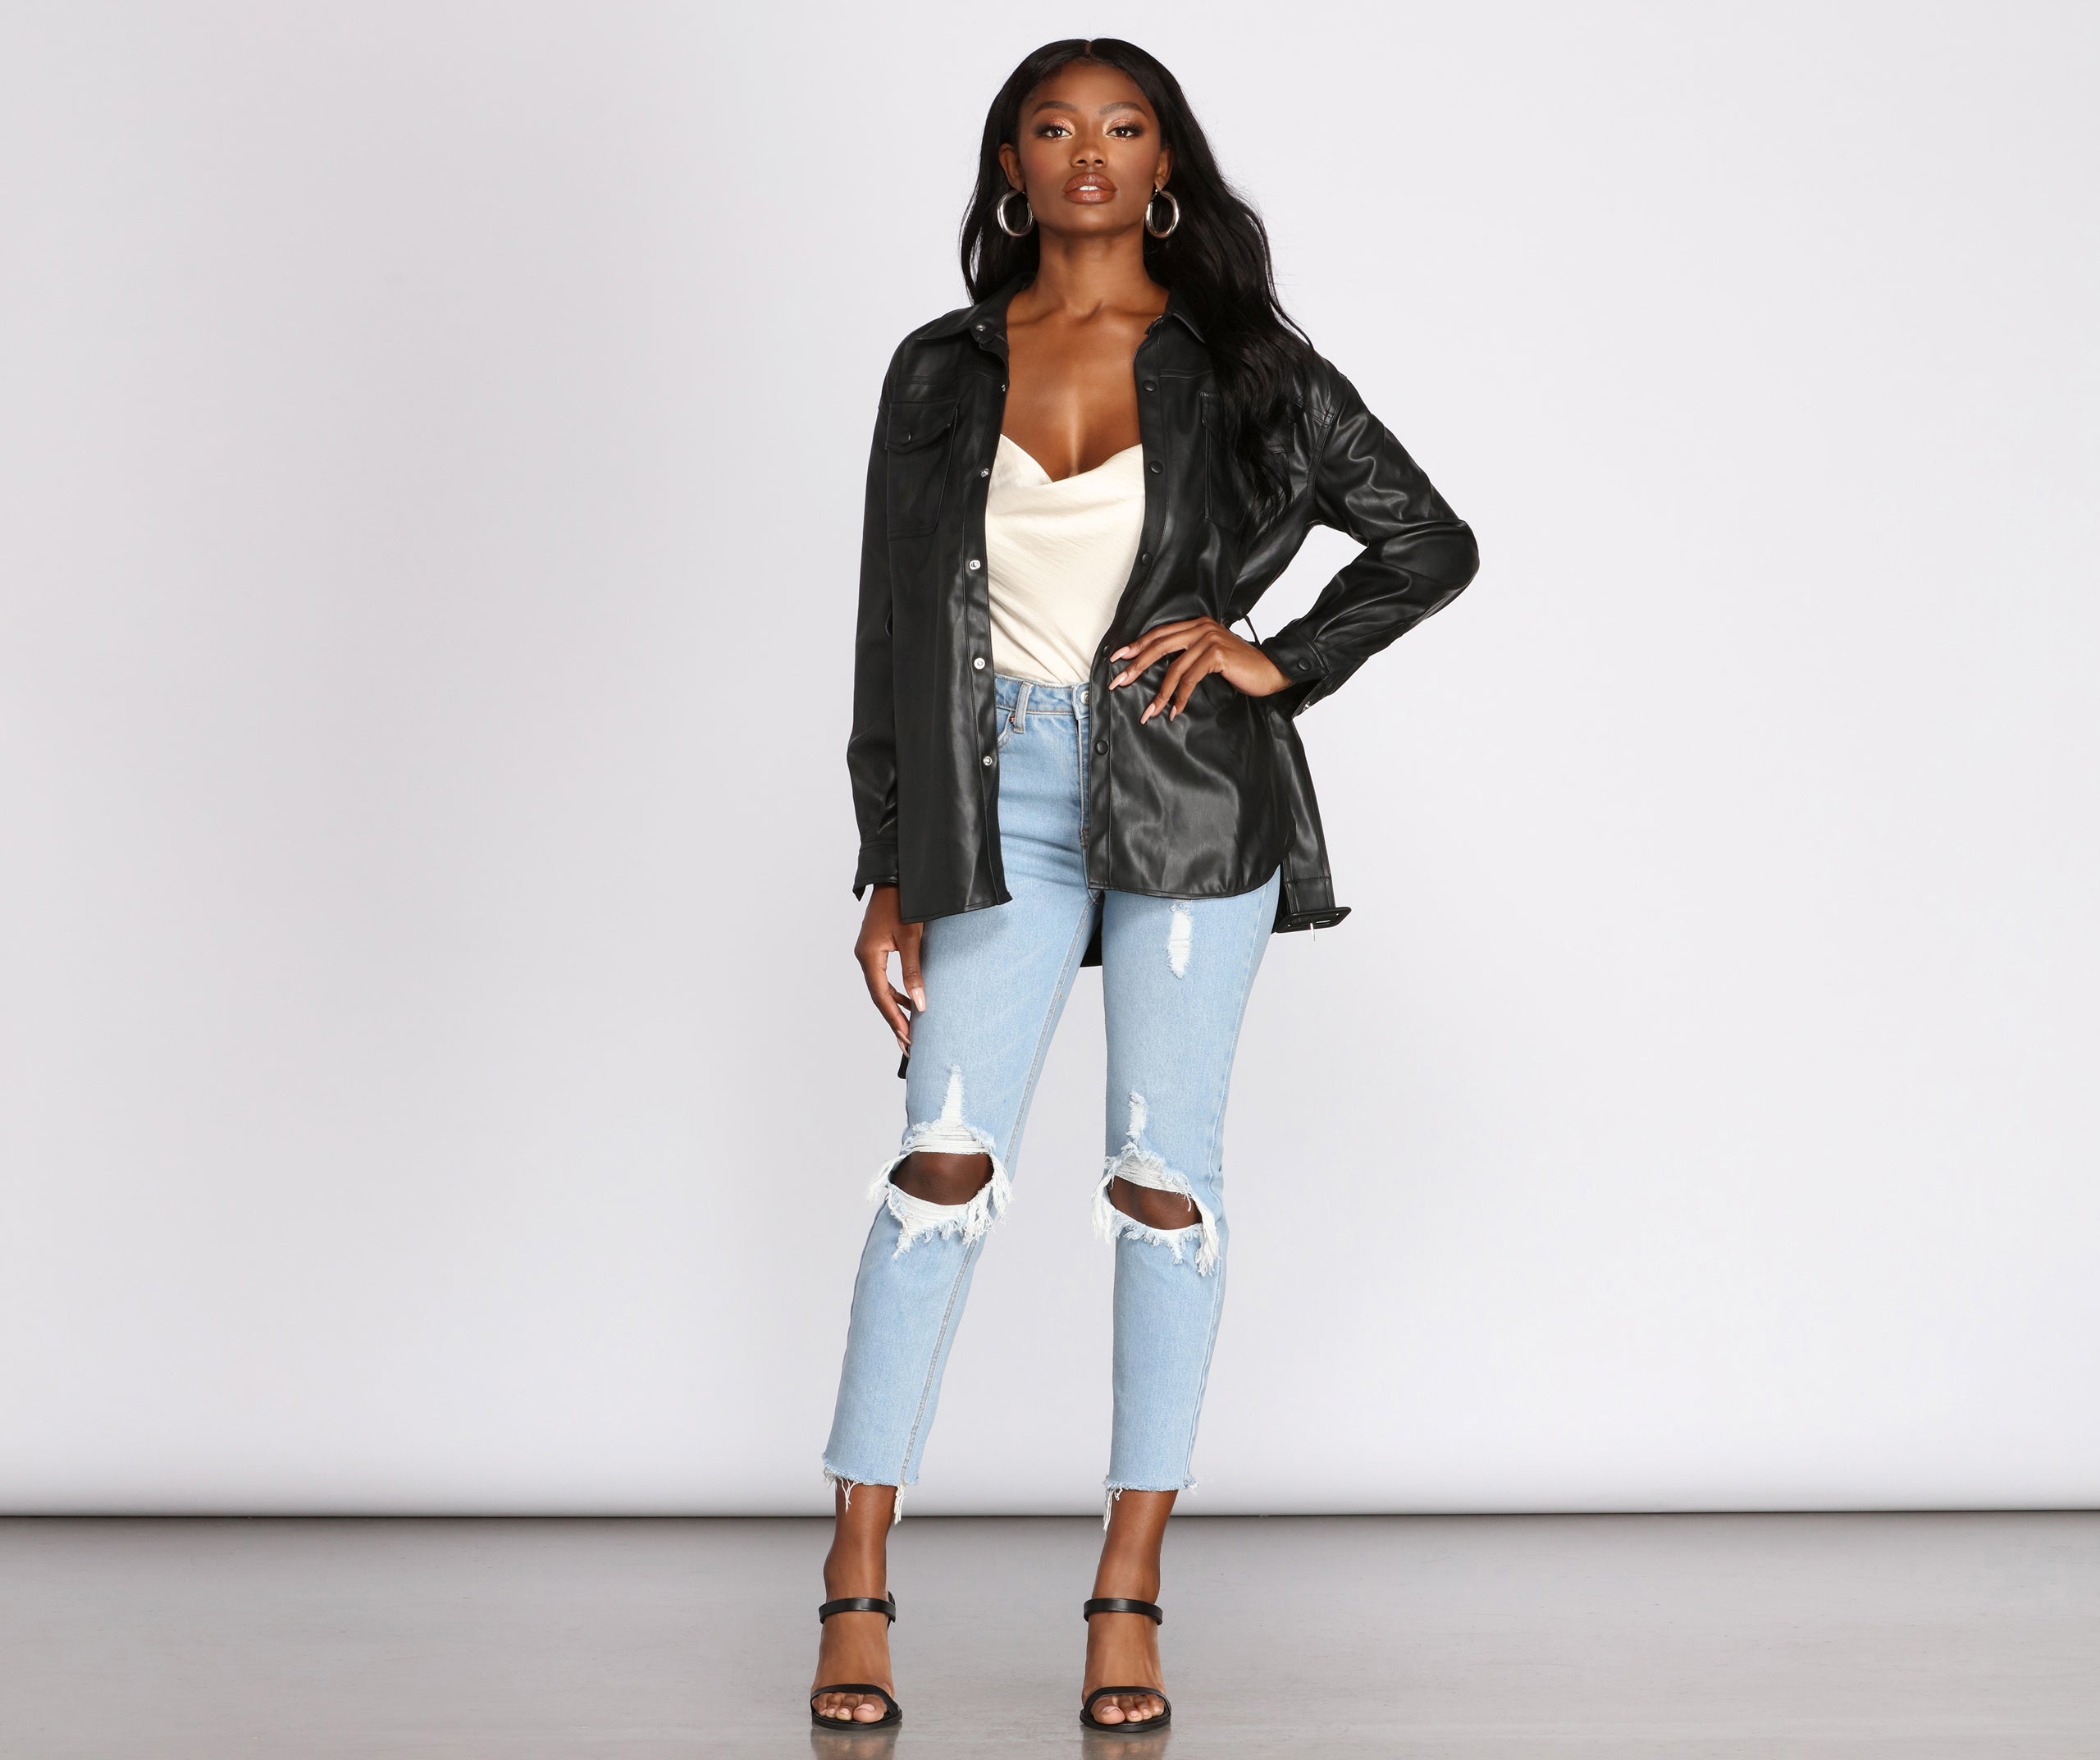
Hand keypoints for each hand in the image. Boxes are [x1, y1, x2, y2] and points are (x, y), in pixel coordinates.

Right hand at [855, 885, 924, 1053]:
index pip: (880, 996)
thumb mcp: (912, 938)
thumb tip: (919, 1004)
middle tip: (907, 1044)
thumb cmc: (904, 904)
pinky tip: (907, 1000)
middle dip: (893, 1019)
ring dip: (894, 1008)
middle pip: (878, 996)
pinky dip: (894, 991)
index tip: (907, 1038)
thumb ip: (914, 972)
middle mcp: (864, 956)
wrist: (896, 877)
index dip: (894, 1018)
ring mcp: (867, 952)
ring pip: (880, 988)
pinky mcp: (875, 947)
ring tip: (908, 1029)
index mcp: (868, 956)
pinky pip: (882, 976)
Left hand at [1108, 618, 1291, 722]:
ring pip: (1173, 668)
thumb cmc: (1240, 667)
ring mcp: (1209, 639)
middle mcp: (1201, 627)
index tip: (1117, 659)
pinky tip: (1174, 711)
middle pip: (1159, 646)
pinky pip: (1190, 679)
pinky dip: (1180, 697)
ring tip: (1149, 711)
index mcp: (1197, 624)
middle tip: (1119, 682)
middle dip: (1136, 666)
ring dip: (1159, 693)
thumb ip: (1189, 654)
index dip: (1136, 646)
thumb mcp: (1210, 655)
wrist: (1271, 669)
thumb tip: (1161, 668)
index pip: (1159, 634)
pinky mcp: (1217, 654)